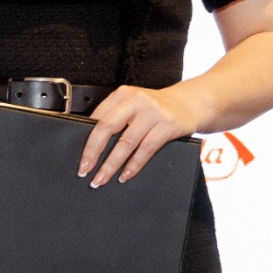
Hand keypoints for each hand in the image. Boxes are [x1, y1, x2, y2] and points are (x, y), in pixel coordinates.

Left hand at [78, 85, 206, 187]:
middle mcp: (137, 100)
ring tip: (101, 178)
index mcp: (124, 94)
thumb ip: (117, 116)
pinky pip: (146, 149)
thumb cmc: (159, 107)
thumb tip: (93, 144)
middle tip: (85, 170)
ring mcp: (153, 112)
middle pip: (107, 127)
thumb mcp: (136, 104)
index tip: (80, 158)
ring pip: (126, 142)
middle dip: (93, 152)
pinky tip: (125, 175)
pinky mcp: (167, 125)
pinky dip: (134, 165)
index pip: (98, 117)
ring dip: (111, 164)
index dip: (87, 140)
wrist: (192, 102)